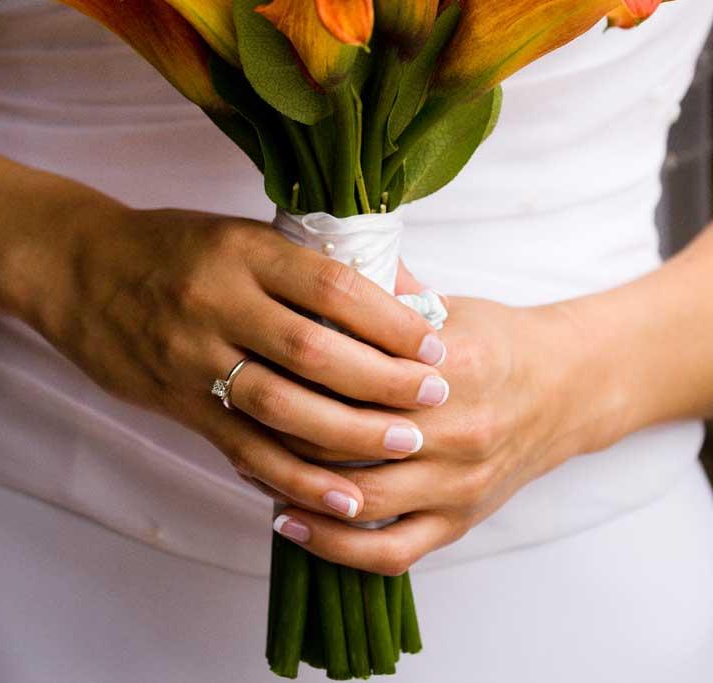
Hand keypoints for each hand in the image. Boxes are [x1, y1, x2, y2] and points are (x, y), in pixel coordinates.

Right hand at [21, 202, 451, 524]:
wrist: (77, 269)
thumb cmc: (173, 245)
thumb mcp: (241, 235)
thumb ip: (312, 266)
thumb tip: (402, 294)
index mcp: (243, 251)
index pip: (332, 287)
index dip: (390, 320)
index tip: (434, 343)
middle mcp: (219, 302)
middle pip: (315, 351)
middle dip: (383, 380)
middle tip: (435, 397)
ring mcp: (193, 356)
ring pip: (283, 406)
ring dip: (350, 434)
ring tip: (404, 445)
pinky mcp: (177, 403)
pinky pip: (244, 448)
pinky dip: (296, 478)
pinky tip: (342, 497)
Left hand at [271, 264, 617, 572]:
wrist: (564, 389)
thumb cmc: (495, 340)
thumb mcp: (447, 303)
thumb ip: (385, 287)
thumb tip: (318, 248)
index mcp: (452, 365)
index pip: (354, 375)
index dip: (296, 371)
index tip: (254, 358)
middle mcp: (458, 430)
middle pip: (346, 438)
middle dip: (282, 429)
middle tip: (235, 411)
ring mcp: (459, 484)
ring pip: (360, 499)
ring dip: (297, 487)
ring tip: (249, 464)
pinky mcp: (459, 522)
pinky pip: (389, 552)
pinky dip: (334, 545)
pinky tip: (290, 522)